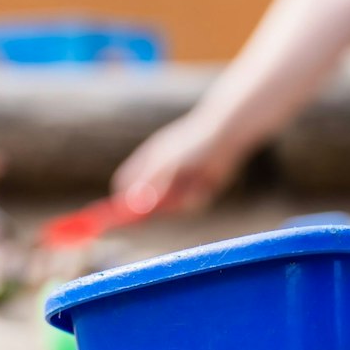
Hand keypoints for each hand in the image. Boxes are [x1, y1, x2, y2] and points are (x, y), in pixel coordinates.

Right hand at [113, 113, 244, 214]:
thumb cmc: (194, 142)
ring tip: (195, 182)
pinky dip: (197, 197)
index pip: (123, 184)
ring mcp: (177, 182)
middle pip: (145, 202)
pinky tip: (206, 181)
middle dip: (152, 209)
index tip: (126, 214)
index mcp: (146, 161)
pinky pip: (189, 204)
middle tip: (161, 207)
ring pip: (171, 206)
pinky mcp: (194, 189)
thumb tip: (132, 204)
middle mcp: (159, 174)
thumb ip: (149, 183)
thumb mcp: (168, 162)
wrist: (227, 135)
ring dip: (181, 200)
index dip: (122, 201)